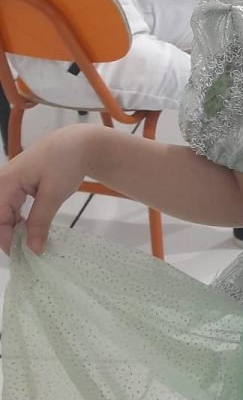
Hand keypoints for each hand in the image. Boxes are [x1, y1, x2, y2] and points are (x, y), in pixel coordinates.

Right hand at [0, 126, 97, 255]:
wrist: (78, 143)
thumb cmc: (65, 163)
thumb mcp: (54, 195)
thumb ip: (40, 222)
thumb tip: (33, 250)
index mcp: (5, 183)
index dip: (5, 240)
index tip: (22, 256)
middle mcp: (2, 182)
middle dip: (8, 236)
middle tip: (27, 253)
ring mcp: (8, 183)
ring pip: (2, 213)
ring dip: (12, 230)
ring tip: (30, 244)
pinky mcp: (17, 184)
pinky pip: (10, 207)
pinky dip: (18, 220)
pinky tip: (30, 230)